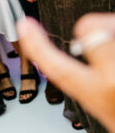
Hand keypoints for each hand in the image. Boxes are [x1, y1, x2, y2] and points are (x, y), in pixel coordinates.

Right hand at [17, 15, 114, 132]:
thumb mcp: (106, 106)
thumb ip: (94, 79)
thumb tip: (93, 39)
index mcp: (98, 93)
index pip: (56, 66)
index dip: (37, 45)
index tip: (25, 26)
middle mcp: (113, 79)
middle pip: (93, 28)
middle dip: (98, 28)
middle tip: (106, 39)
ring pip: (112, 26)